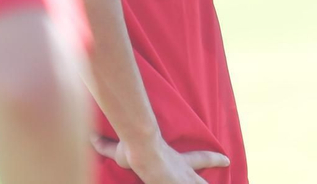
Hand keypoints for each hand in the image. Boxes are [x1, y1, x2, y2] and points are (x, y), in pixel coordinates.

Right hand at [92, 134, 229, 183]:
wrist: (142, 146)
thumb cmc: (132, 148)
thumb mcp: (117, 150)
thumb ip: (105, 145)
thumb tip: (88, 136)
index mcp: (175, 160)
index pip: (198, 158)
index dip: (212, 159)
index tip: (227, 159)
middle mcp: (183, 169)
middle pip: (204, 177)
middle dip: (213, 180)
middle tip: (228, 171)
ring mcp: (184, 178)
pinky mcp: (180, 183)